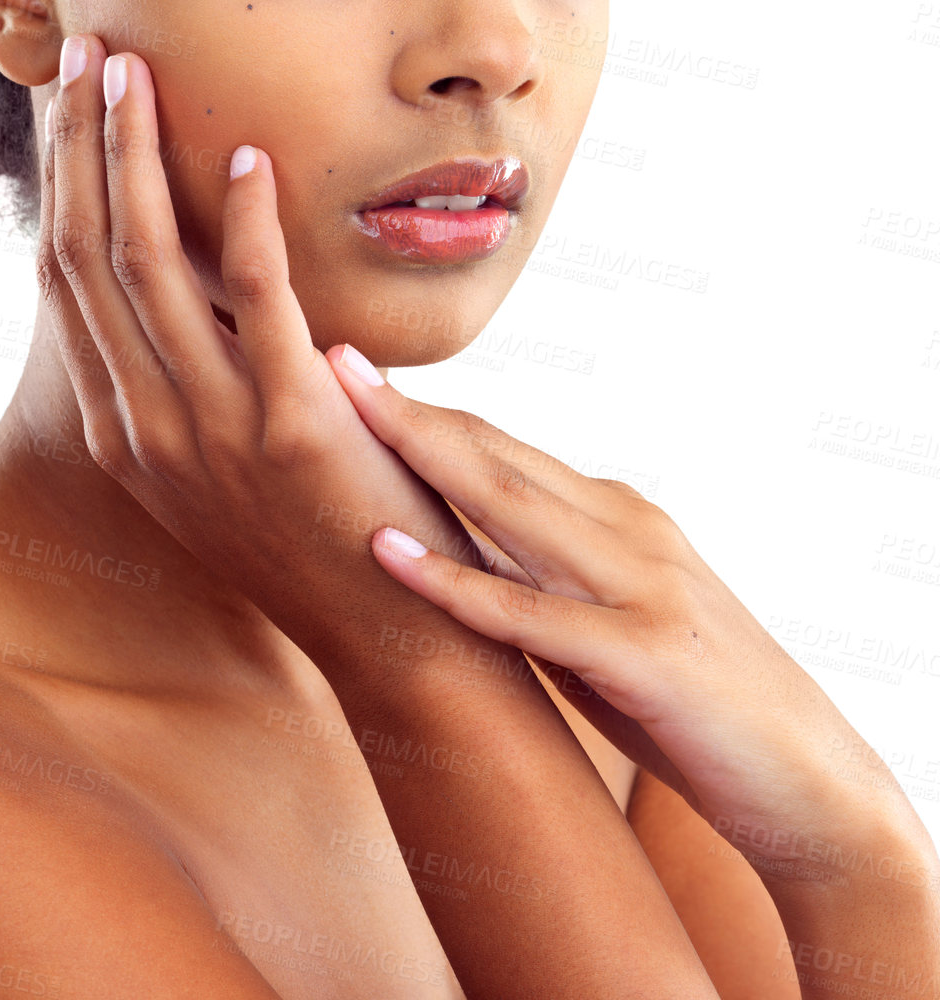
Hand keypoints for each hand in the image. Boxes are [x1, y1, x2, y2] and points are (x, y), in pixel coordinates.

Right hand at [35, 35, 482, 669]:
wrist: (388, 634)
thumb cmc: (313, 533)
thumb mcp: (215, 460)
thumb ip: (185, 377)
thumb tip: (187, 282)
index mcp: (119, 428)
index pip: (64, 280)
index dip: (61, 183)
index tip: (66, 107)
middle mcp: (141, 425)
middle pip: (86, 253)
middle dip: (81, 144)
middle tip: (87, 53)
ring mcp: (208, 427)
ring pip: (146, 260)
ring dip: (137, 154)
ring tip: (137, 70)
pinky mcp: (290, 422)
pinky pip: (255, 297)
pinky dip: (246, 218)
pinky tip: (252, 155)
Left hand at [325, 365, 910, 867]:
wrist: (807, 779)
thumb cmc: (690, 703)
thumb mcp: (604, 619)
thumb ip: (540, 577)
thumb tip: (449, 551)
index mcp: (614, 515)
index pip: (502, 448)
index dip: (423, 410)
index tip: (351, 374)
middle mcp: (626, 528)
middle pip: (496, 454)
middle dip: (408, 407)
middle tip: (331, 359)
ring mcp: (640, 585)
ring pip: (510, 506)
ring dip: (422, 455)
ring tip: (348, 413)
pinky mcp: (646, 654)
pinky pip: (533, 613)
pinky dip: (454, 583)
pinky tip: (388, 553)